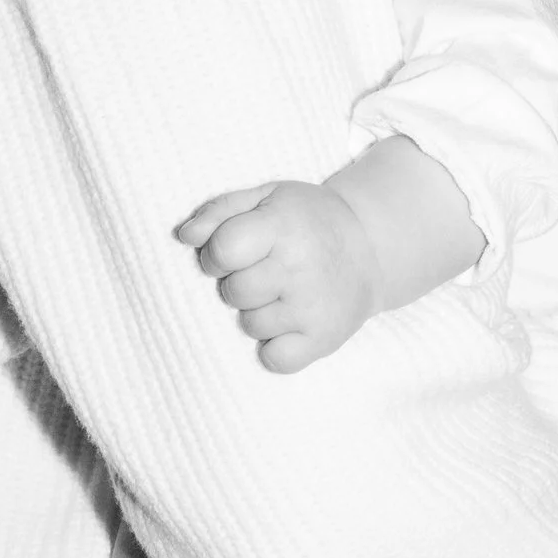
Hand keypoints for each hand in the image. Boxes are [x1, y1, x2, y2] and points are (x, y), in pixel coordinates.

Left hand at [177, 180, 374, 372]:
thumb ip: (220, 212)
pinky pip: (275, 359)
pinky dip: (276, 347)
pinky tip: (291, 323)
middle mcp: (300, 267)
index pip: (223, 250)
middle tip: (268, 271)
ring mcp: (313, 307)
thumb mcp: (267, 197)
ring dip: (260, 312)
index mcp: (283, 226)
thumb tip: (184, 236)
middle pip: (234, 292)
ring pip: (251, 326)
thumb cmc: (307, 219)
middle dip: (241, 283)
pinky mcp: (324, 339)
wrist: (372, 245)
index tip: (233, 253)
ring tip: (284, 293)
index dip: (217, 255)